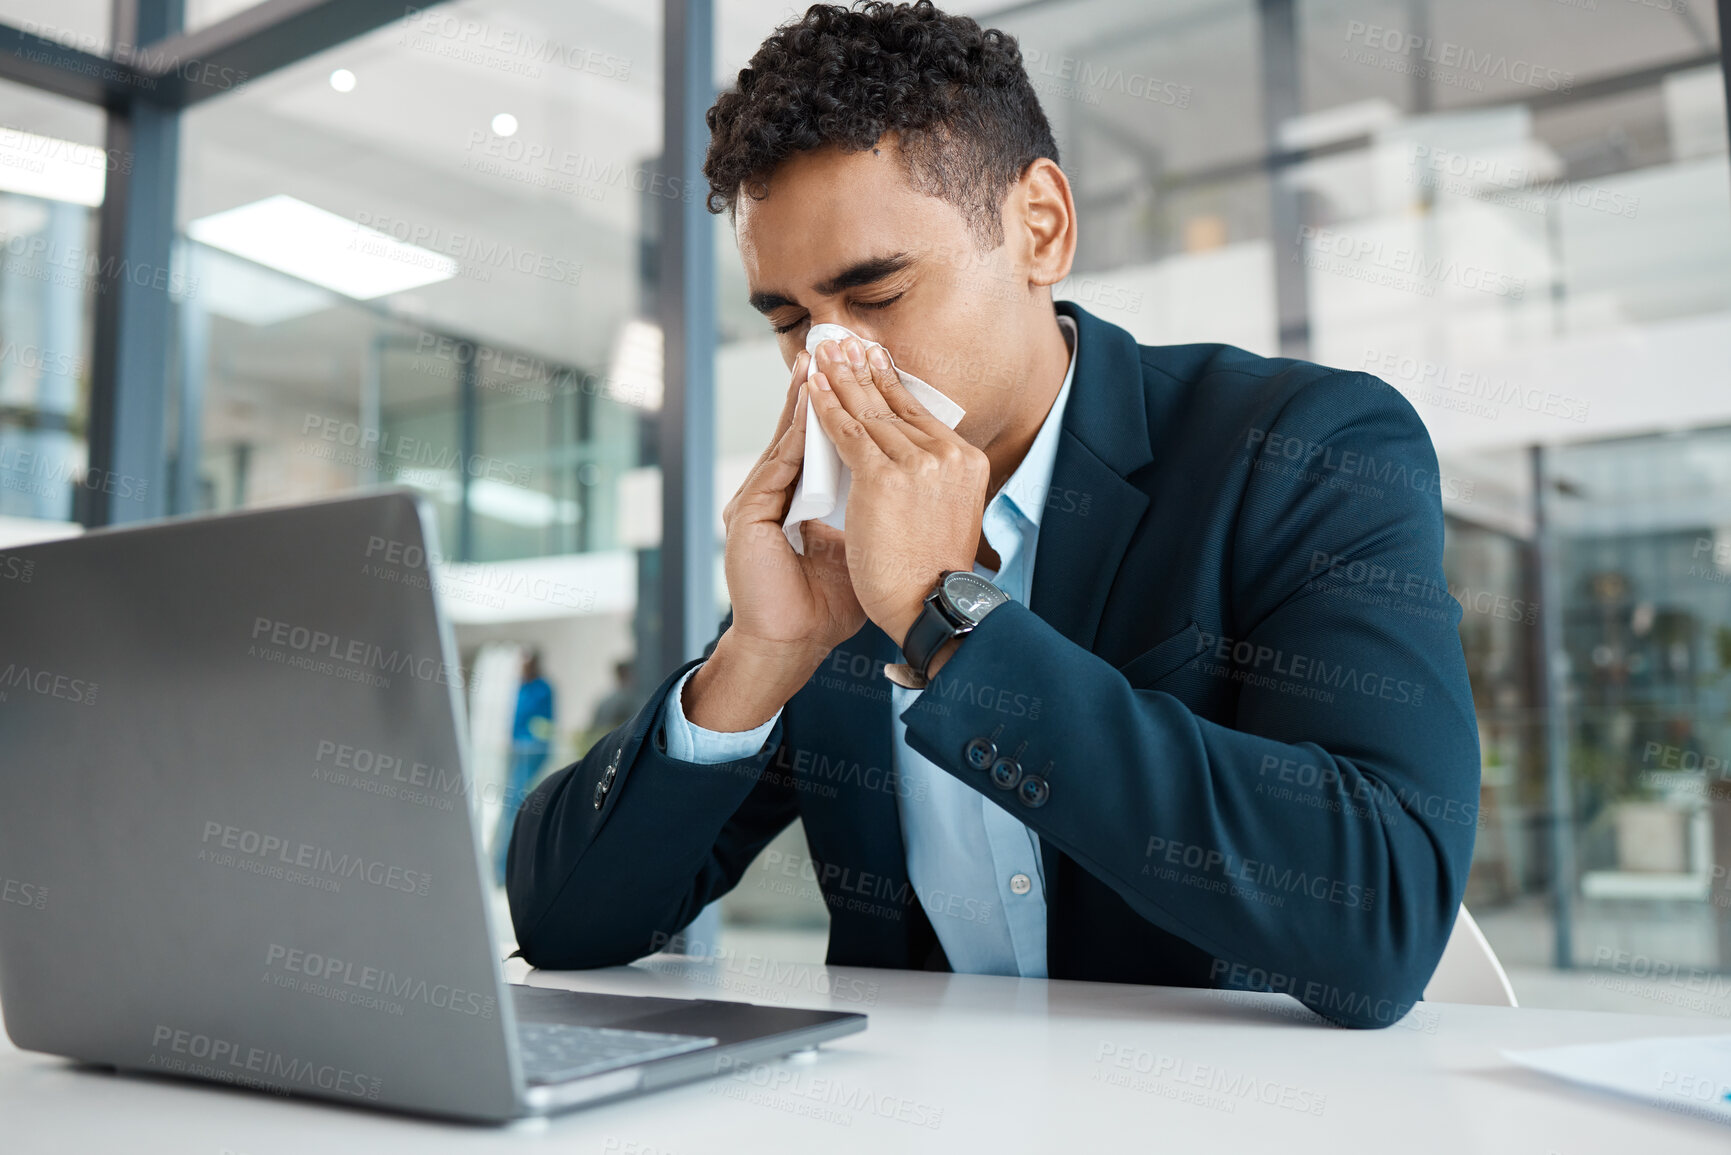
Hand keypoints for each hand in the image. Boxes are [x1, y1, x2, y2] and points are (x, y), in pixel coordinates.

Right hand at [689, 350, 866, 730]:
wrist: (792, 642)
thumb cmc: (827, 604)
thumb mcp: (856, 547)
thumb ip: (868, 515)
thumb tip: (905, 489)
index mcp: (797, 500)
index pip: (823, 443)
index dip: (844, 408)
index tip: (864, 373)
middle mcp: (774, 495)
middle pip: (802, 430)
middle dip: (824, 389)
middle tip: (840, 346)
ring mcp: (757, 501)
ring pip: (787, 439)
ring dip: (806, 398)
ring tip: (823, 360)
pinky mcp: (747, 514)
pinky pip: (778, 464)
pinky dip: (795, 432)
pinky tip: (810, 402)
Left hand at [807, 337, 989, 646]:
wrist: (928, 608)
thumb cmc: (932, 577)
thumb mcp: (946, 517)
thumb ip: (932, 487)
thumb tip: (914, 471)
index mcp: (964, 463)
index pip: (918, 414)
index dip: (890, 384)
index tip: (873, 357)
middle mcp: (946, 455)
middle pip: (893, 404)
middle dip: (862, 368)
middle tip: (841, 337)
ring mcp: (917, 462)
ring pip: (868, 412)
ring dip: (840, 377)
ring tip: (822, 350)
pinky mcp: (883, 476)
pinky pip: (846, 432)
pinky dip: (825, 407)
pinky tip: (812, 386)